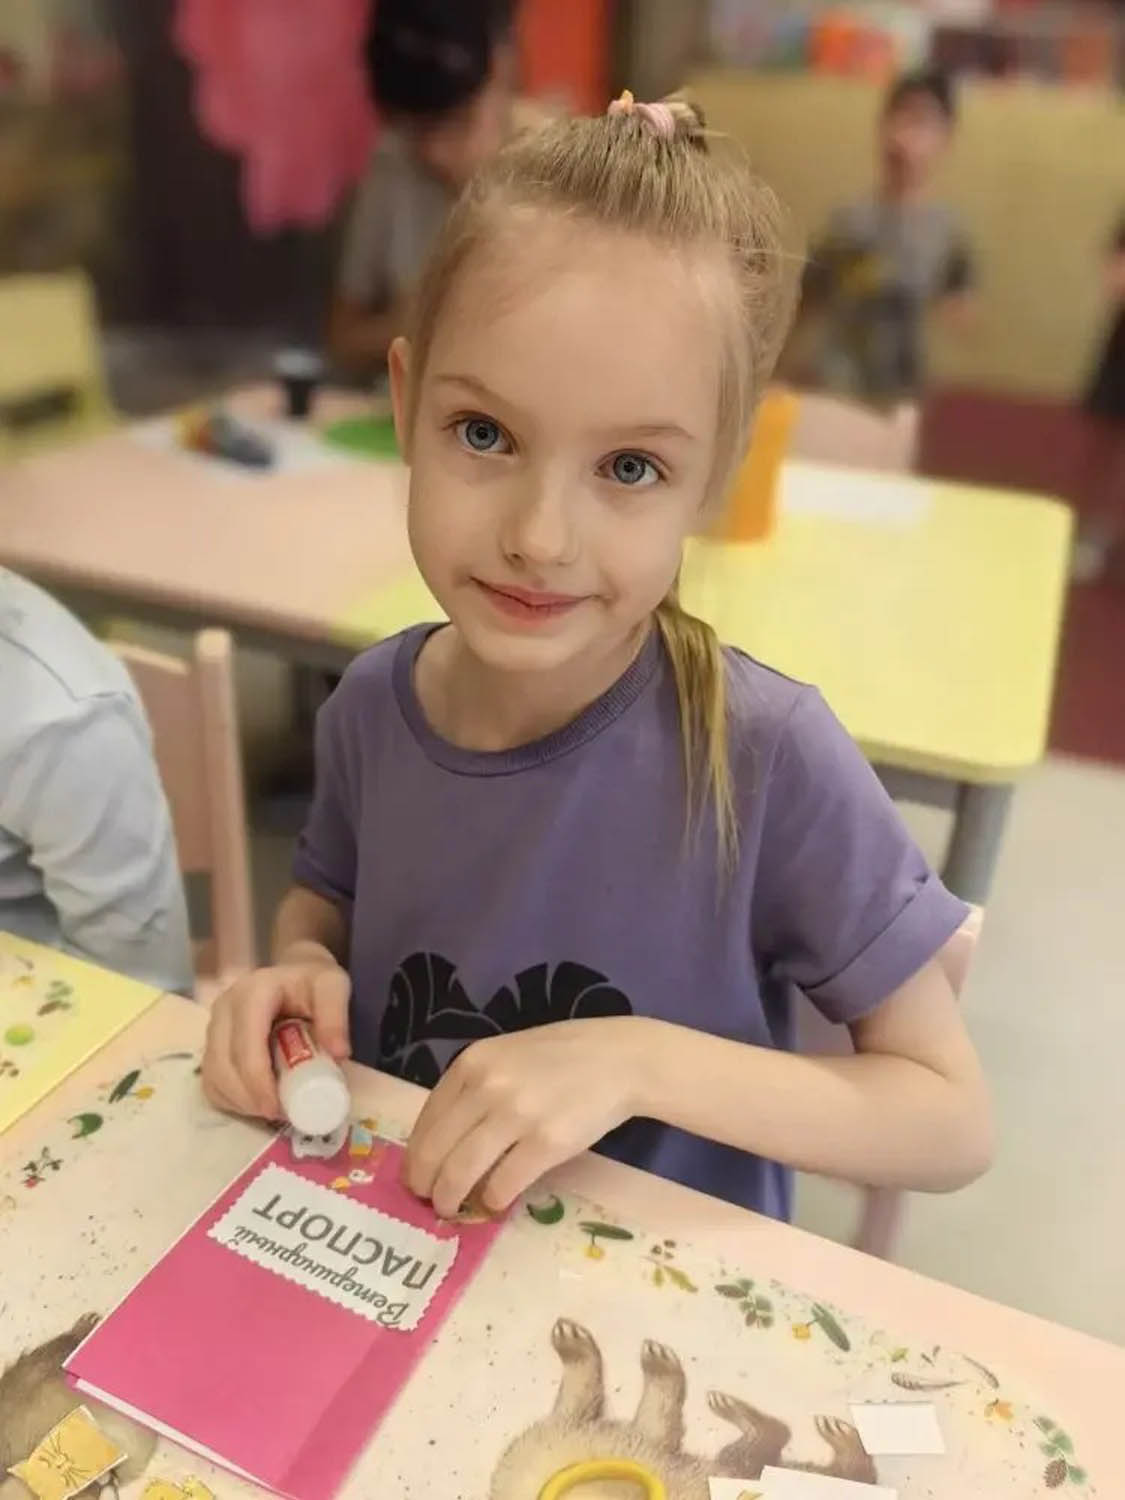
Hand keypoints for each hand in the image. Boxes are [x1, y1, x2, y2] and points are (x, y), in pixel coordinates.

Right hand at [202, 948, 350, 1119]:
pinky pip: (210, 1080)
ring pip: (213, 1075)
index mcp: (253, 992)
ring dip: (238, 1101)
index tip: (278, 1108)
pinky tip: (254, 1105)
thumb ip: (336, 1015)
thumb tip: (338, 1054)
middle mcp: (225, 1007)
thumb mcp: (333, 987)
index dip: (257, 1081)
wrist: (295, 972)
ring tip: (270, 1111)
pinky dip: (229, 1099)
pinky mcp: (211, 1042)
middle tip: (278, 1115)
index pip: (245, 1043)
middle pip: (222, 1063)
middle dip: (247, 1098)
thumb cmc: (314, 981)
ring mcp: (214, 1026)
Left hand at [403, 1018, 646, 1218]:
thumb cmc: (562, 1057)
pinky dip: (493, 1200)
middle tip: (426, 1199)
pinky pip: (504, 1184)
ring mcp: (517, 1115)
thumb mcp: (507, 1056)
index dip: (416, 1153)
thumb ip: (475, 1087)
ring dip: (449, 1197)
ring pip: (461, 1171)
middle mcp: (488, 1086)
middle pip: (436, 1149)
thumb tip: (444, 1140)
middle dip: (424, 1182)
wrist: (620, 1058)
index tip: (415, 1173)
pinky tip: (494, 1202)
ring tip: (450, 1208)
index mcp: (473, 1062)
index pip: (427, 1118)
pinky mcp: (547, 1143)